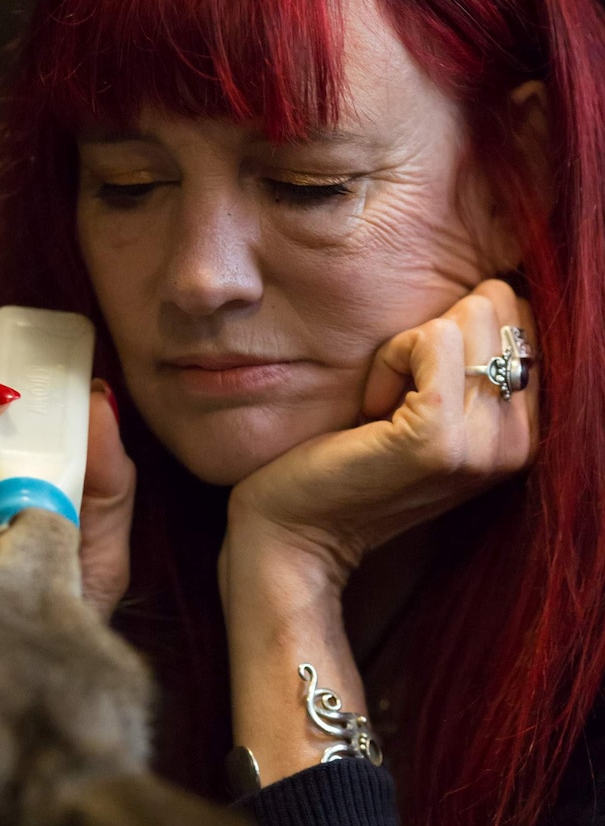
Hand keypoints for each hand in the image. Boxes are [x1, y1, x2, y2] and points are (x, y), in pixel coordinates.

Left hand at [218, 279, 536, 778]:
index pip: (520, 316)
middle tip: (397, 401)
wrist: (298, 533)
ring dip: (407, 349)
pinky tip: (369, 411)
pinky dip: (389, 360)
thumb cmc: (351, 462)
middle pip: (498, 306)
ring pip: (468, 316)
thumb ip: (471, 365)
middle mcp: (520, 442)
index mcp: (527, 433)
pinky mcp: (437, 438)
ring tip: (383, 411)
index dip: (456, 333)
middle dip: (435, 335)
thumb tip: (487, 292)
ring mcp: (483, 444)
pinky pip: (429, 338)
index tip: (416, 392)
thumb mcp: (430, 413)